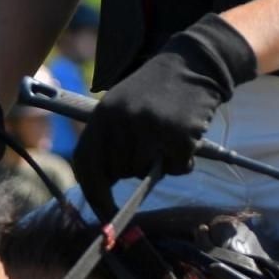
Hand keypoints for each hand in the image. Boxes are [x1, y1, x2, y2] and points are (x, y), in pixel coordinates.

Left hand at [72, 14, 256, 223]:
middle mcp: (121, 120)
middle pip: (118, 171)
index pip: (85, 163)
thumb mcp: (122, 105)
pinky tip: (185, 138)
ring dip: (158, 165)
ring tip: (166, 139)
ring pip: (144, 172)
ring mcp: (149, 126)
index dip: (92, 194)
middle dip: (132, 170)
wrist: (193, 63)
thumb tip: (103, 185)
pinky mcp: (177, 133)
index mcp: (103, 114)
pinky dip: (181, 162)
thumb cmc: (157, 90)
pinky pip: (175, 168)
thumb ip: (110, 138)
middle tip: (149, 149)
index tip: (104, 214)